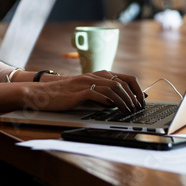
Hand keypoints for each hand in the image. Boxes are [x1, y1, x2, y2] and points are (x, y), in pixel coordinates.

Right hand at [27, 71, 144, 112]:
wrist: (43, 92)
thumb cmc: (65, 93)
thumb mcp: (86, 91)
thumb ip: (101, 93)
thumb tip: (116, 102)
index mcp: (99, 75)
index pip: (126, 78)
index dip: (137, 89)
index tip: (142, 101)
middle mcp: (94, 76)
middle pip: (122, 83)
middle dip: (133, 97)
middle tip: (137, 109)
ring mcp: (86, 83)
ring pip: (112, 88)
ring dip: (124, 101)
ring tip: (128, 111)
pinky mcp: (78, 92)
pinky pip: (96, 93)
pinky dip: (106, 100)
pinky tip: (110, 106)